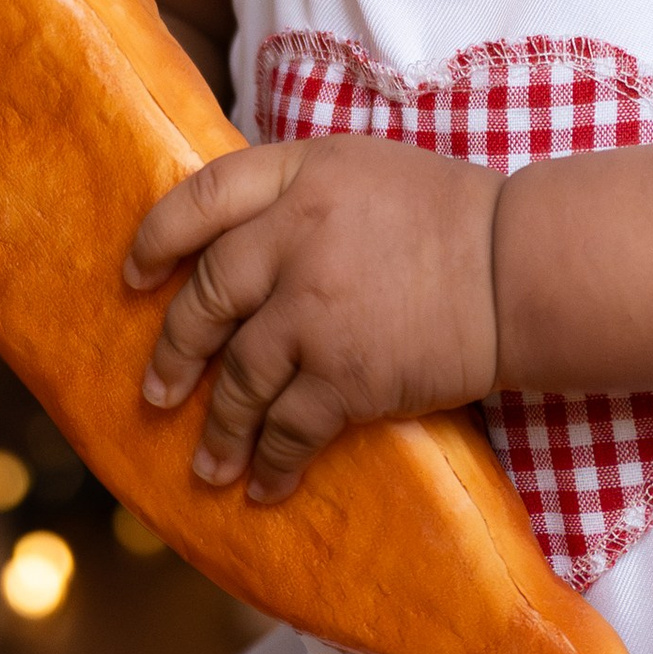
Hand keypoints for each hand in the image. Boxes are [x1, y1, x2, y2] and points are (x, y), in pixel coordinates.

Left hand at [126, 135, 503, 502]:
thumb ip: (298, 193)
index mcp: (299, 175)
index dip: (157, 239)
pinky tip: (264, 485)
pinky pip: (287, 428)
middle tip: (156, 391)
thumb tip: (239, 236)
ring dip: (218, 429)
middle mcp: (294, 236)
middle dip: (174, 352)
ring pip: (238, 377)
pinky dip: (270, 463)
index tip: (135, 277)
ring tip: (208, 465)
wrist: (518, 266)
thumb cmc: (449, 214)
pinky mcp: (345, 374)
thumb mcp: (363, 168)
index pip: (200, 198)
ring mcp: (315, 309)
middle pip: (206, 297)